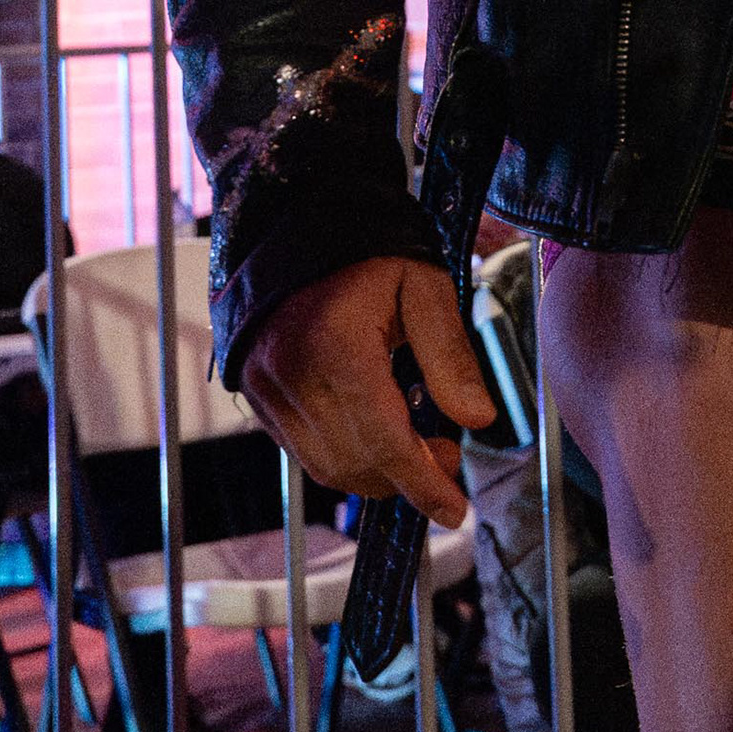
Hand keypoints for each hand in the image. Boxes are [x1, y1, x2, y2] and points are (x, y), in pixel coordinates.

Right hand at [236, 255, 496, 531]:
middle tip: (447, 457)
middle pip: (355, 462)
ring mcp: (264, 385)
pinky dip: (342, 457)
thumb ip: (451, 357)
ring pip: (325, 466)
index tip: (454, 510)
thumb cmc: (368, 251)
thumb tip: (478, 420)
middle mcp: (291, 373)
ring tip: (416, 448)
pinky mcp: (254, 390)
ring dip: (375, 475)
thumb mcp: (425, 288)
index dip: (423, 483)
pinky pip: (300, 449)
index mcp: (336, 346)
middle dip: (406, 478)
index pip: (385, 440)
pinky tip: (374, 434)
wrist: (299, 222)